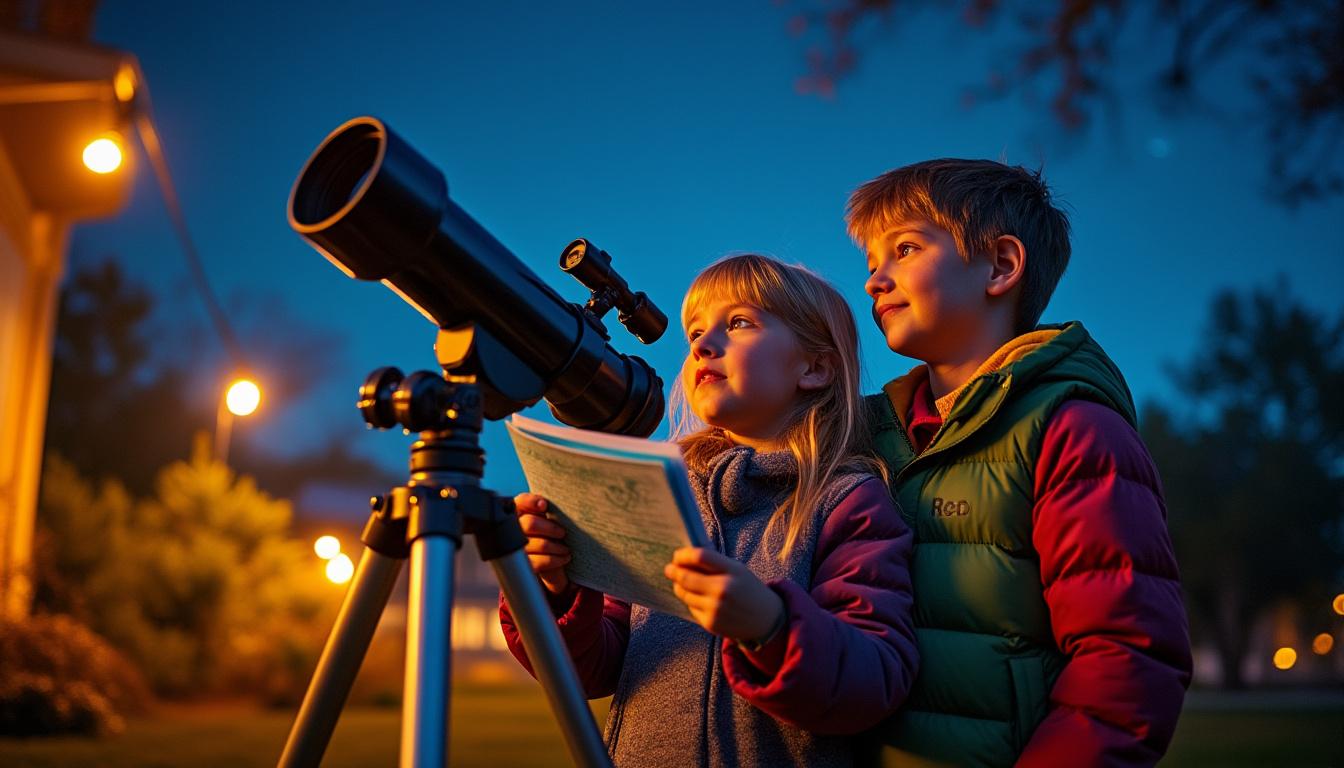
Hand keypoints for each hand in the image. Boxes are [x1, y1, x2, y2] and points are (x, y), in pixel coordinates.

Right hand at [514, 493, 570, 593]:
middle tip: (562, 533)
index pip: (520, 502)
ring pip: (540, 544)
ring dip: (558, 546)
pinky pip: (542, 562)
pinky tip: (564, 558)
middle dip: (551, 528)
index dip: (530, 501)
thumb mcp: (548, 521)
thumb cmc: (550, 537)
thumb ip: (545, 511)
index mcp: (519, 515)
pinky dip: (557, 559)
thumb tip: (544, 504)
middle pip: (530, 523)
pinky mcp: (525, 566)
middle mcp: (513, 532)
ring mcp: (517, 550)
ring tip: (566, 549)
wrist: (549, 565)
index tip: (544, 506)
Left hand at [663, 547, 784, 641]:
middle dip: (673, 571)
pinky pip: (691, 608)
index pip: (700, 556)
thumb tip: (686, 558)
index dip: (684, 555)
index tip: (677, 555)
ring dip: (678, 586)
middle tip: (669, 569)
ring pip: (684, 594)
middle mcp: (723, 589)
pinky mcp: (710, 623)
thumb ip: (715, 563)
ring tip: (679, 582)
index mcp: (732, 571)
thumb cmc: (749, 590)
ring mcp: (715, 608)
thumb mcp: (738, 570)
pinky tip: (695, 597)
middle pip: (686, 577)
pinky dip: (690, 601)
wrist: (766, 620)